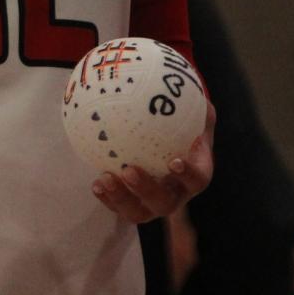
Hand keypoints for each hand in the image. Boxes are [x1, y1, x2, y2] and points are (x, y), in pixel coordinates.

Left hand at [92, 99, 214, 223]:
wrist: (171, 146)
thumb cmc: (183, 125)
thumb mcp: (192, 111)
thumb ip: (192, 101)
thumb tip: (186, 82)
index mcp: (195, 174)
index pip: (198, 178)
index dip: (188, 174)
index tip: (173, 161)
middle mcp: (177, 194)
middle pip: (165, 201)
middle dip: (146, 189)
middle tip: (129, 170)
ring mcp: (154, 203)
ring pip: (140, 211)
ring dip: (121, 198)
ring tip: (104, 178)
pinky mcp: (135, 205)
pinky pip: (120, 207)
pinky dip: (108, 198)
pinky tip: (95, 183)